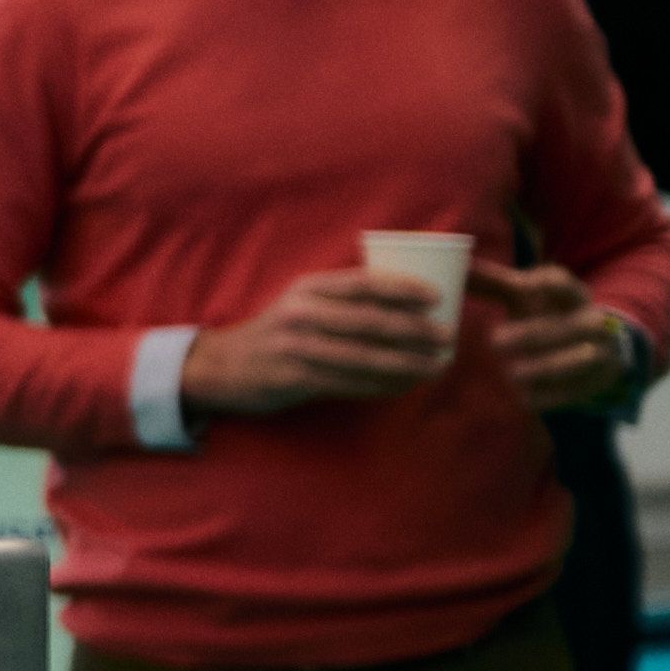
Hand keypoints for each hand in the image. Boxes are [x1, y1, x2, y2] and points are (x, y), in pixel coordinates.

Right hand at [181, 271, 455, 414]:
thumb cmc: (277, 331)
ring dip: (406, 364)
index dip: (403, 289)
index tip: (437, 297)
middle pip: (370, 322)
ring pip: (365, 357)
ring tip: (436, 366)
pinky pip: (350, 384)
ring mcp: (296, 347)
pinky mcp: (294, 378)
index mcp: (307, 288)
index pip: (363, 283)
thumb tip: (408, 305)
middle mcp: (301, 313)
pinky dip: (382, 386)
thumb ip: (343, 300)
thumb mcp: (301, 302)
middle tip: (448, 337)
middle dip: (415, 330)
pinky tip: (405, 386)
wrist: (221, 365)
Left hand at [483, 262, 639, 412]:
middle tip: (494, 341)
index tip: (523, 284)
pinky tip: (526, 398)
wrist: (594, 347)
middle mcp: (592, 321)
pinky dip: (553, 395)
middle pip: (571, 326)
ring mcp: (601, 351)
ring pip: (580, 358)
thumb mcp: (524, 297)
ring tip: (511, 374)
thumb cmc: (546, 314)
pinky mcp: (599, 379)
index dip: (548, 283)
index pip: (565, 283)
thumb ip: (493, 282)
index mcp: (573, 295)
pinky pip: (580, 389)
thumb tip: (457, 263)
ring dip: (546, 367)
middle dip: (535, 334)